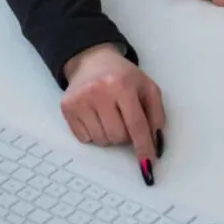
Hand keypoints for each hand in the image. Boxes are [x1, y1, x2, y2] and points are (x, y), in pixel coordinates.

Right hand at [60, 44, 164, 161]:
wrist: (92, 60)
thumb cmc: (122, 76)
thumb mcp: (146, 87)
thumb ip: (156, 114)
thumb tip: (155, 143)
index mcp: (121, 85)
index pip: (136, 124)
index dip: (144, 146)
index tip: (148, 163)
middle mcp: (98, 92)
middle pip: (118, 137)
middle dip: (126, 135)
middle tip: (124, 119)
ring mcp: (80, 100)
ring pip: (102, 141)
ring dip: (110, 135)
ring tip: (109, 115)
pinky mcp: (67, 107)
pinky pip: (85, 139)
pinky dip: (94, 133)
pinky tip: (96, 116)